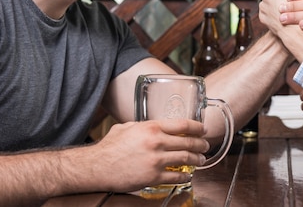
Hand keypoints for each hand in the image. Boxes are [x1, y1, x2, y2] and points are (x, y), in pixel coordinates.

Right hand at [84, 118, 209, 191]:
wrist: (96, 167)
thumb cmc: (109, 147)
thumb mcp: (127, 127)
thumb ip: (143, 125)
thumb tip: (153, 125)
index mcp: (151, 127)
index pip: (183, 124)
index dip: (197, 127)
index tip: (203, 129)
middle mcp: (156, 142)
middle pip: (188, 142)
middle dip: (201, 144)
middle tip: (205, 146)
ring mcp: (156, 161)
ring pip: (185, 159)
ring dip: (197, 160)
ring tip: (201, 160)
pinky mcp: (153, 177)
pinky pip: (175, 176)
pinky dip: (185, 176)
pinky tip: (188, 175)